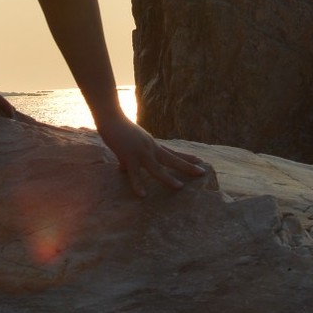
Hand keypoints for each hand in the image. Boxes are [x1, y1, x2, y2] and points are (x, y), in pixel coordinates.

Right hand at [95, 113, 210, 197]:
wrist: (110, 117)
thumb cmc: (117, 128)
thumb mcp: (127, 145)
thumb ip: (127, 159)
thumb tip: (123, 169)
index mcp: (152, 144)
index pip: (172, 152)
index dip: (186, 157)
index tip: (199, 161)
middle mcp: (150, 148)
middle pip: (172, 159)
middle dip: (187, 166)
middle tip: (202, 172)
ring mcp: (141, 152)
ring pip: (157, 168)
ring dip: (168, 178)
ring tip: (180, 187)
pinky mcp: (129, 156)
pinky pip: (135, 174)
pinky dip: (138, 185)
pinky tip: (143, 195)